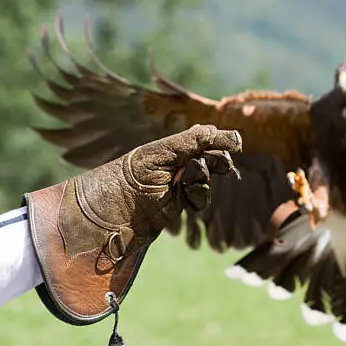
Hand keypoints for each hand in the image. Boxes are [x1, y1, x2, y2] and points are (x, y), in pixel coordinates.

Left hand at [68, 125, 242, 259]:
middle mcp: (175, 163)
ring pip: (207, 178)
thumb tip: (218, 131)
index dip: (219, 140)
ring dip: (205, 177)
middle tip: (221, 164)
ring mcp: (177, 184)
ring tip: (190, 182)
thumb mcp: (161, 153)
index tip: (236, 143)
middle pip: (209, 158)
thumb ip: (190, 141)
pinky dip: (201, 196)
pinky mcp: (178, 205)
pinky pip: (201, 197)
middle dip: (217, 160)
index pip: (202, 138)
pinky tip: (191, 197)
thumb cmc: (128, 177)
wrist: (110, 214)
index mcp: (169, 146)